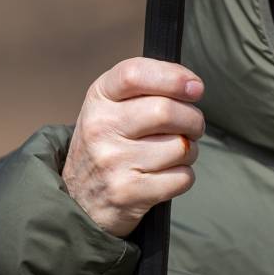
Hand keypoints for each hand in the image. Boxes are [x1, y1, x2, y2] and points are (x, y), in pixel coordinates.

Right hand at [63, 58, 204, 236]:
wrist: (78, 200)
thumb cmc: (107, 146)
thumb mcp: (110, 108)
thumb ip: (145, 90)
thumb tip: (192, 86)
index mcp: (98, 98)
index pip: (135, 74)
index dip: (173, 77)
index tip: (195, 88)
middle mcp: (101, 127)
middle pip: (166, 111)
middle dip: (193, 119)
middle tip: (192, 127)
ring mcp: (113, 162)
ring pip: (180, 147)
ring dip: (189, 151)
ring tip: (172, 154)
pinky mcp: (128, 192)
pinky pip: (182, 177)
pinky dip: (184, 176)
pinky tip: (165, 175)